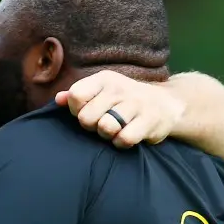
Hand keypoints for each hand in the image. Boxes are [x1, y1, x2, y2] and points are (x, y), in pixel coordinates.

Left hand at [56, 69, 182, 148]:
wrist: (166, 104)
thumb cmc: (125, 101)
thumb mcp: (102, 92)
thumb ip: (79, 96)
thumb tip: (58, 99)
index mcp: (104, 80)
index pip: (75, 96)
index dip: (77, 111)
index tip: (88, 112)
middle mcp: (119, 89)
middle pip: (87, 117)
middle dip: (92, 127)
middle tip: (103, 124)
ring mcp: (136, 104)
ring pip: (105, 128)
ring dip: (107, 135)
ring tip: (115, 130)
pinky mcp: (149, 120)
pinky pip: (124, 139)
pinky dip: (122, 143)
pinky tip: (127, 136)